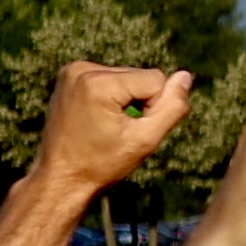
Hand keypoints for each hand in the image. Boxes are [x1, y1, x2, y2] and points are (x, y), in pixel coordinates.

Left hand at [25, 58, 195, 199]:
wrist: (60, 176)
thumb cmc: (101, 164)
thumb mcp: (145, 140)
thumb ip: (172, 107)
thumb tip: (185, 76)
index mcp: (99, 83)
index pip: (156, 80)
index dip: (154, 108)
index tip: (131, 131)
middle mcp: (82, 69)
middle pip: (140, 76)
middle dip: (139, 102)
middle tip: (118, 131)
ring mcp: (72, 71)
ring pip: (127, 77)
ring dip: (126, 99)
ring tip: (106, 126)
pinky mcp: (69, 75)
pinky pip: (110, 78)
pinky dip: (112, 96)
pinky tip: (98, 117)